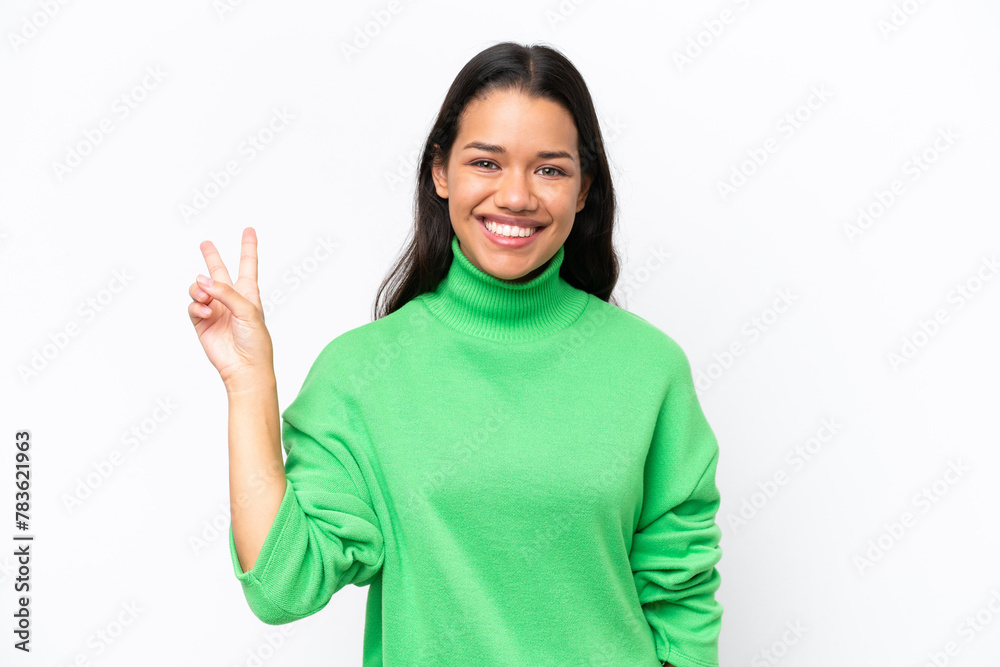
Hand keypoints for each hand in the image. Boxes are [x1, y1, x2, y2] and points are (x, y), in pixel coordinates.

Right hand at [188, 227, 274, 390]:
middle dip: (211, 257)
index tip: (249, 230)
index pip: (248, 265)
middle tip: (205, 243)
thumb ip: (226, 293)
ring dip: (199, 289)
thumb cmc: (255, 341)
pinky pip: (194, 305)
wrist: (244, 367)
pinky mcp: (202, 322)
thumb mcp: (248, 311)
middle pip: (219, 272)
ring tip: (205, 297)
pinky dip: (197, 306)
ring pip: (200, 288)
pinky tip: (206, 313)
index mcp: (248, 293)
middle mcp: (230, 299)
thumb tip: (202, 280)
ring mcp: (215, 309)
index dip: (248, 247)